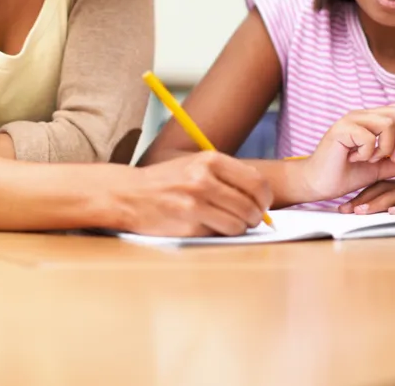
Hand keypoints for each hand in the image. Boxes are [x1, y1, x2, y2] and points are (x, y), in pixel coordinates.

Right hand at [115, 151, 272, 236]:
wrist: (129, 194)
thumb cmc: (166, 181)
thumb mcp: (195, 164)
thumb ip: (226, 173)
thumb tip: (260, 191)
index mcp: (210, 160)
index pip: (256, 182)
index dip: (265, 198)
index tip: (262, 205)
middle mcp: (204, 179)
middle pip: (251, 205)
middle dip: (255, 217)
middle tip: (250, 220)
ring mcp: (195, 203)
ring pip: (239, 224)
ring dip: (239, 228)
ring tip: (229, 223)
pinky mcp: (188, 225)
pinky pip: (219, 234)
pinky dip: (219, 234)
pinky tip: (207, 226)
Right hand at [297, 104, 394, 201]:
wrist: (319, 184)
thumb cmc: (346, 175)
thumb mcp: (379, 170)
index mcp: (370, 120)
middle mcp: (361, 115)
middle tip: (390, 158)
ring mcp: (350, 120)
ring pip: (387, 123)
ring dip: (385, 147)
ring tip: (370, 159)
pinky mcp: (341, 130)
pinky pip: (369, 137)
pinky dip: (367, 153)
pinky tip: (354, 158)